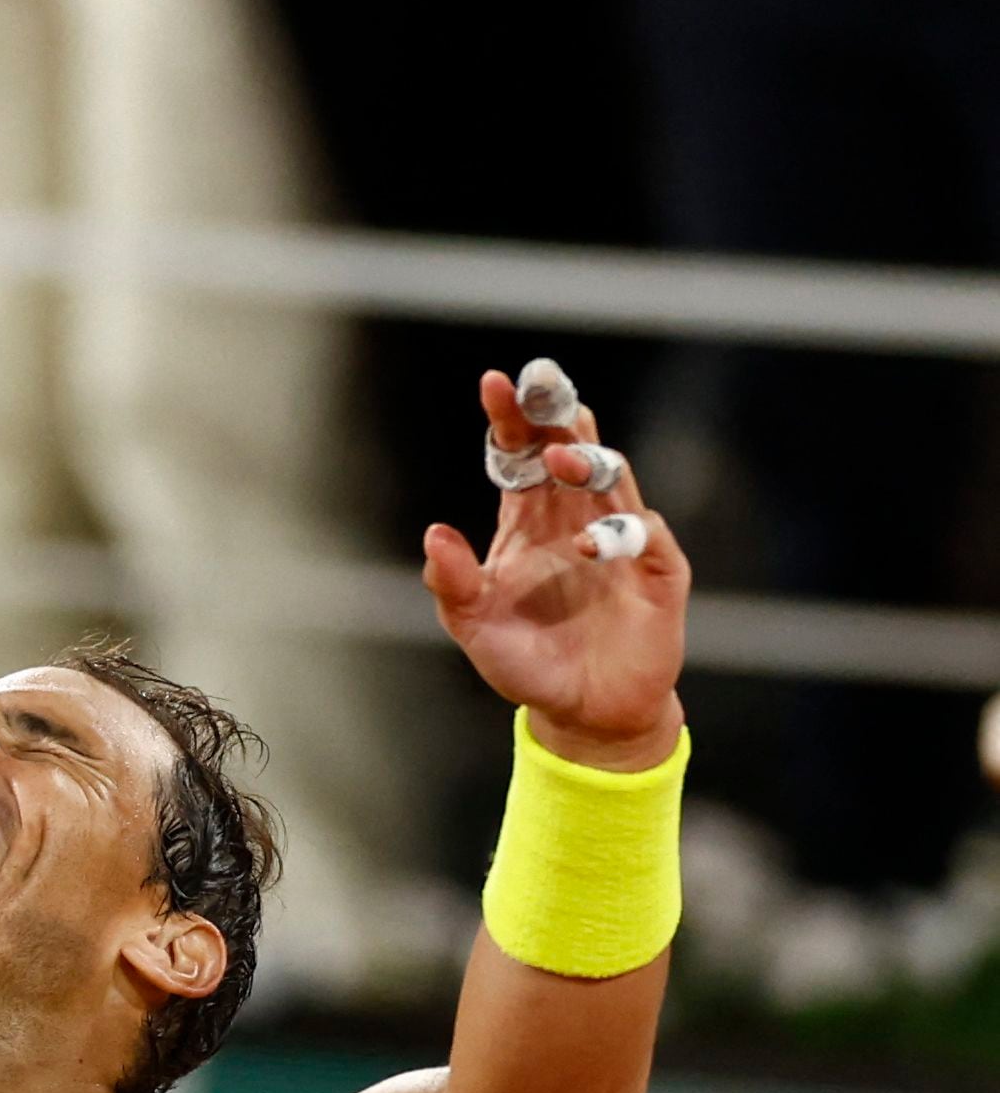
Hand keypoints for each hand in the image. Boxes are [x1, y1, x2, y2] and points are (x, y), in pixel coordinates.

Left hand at [421, 365, 688, 770]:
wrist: (583, 711)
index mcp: (529, 519)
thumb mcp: (474, 626)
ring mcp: (621, 540)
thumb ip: (453, 584)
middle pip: (570, 448)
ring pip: (612, 479)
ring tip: (560, 458)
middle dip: (557, 414)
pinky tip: (590, 544)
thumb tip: (434, 535)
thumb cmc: (526, 662)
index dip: (510, 418)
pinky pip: (646, 535)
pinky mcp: (657, 572)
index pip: (519, 454)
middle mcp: (576, 517)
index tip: (494, 382)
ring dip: (587, 463)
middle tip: (542, 382)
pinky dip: (620, 532)